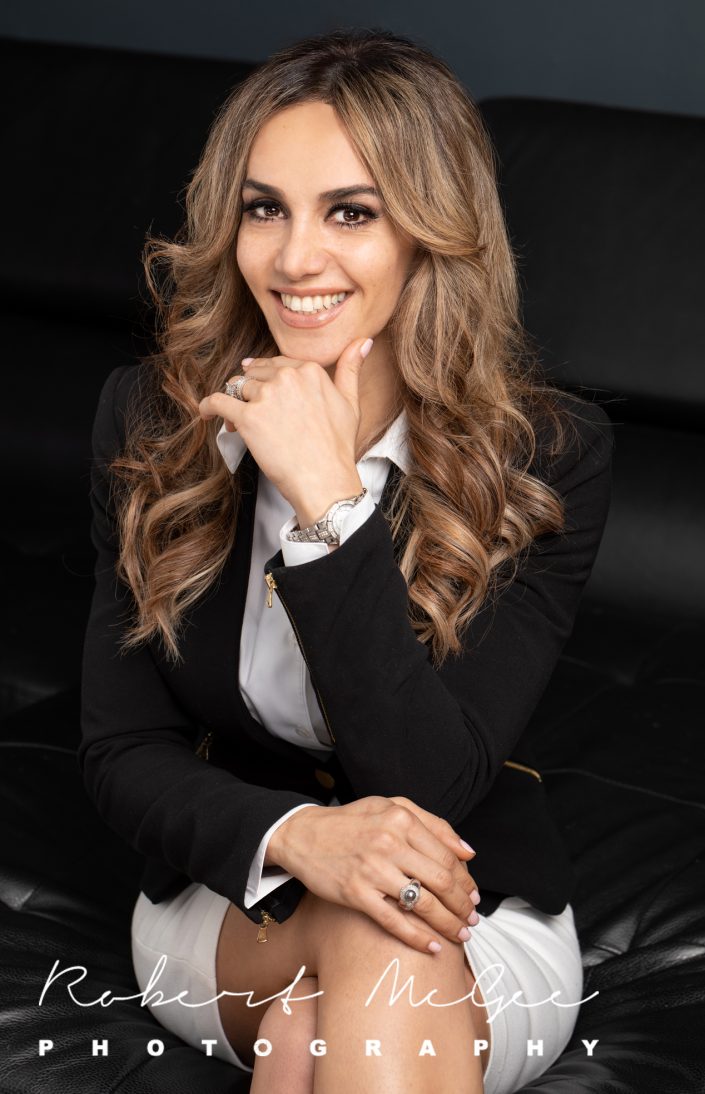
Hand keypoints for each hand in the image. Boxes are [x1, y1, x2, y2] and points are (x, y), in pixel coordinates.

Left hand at [198, 338, 372, 524]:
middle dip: (252, 391)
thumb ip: (351, 368)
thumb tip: (363, 341)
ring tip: (240, 424)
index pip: (277, 364)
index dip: (268, 379)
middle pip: (255, 375)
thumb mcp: (350, 402)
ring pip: (237, 387)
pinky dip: (208, 407)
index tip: (264, 391)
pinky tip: (205, 413)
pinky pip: (217, 402)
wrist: (325, 479)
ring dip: (235, 403)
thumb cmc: (337, 447)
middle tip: (254, 413)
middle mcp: (287, 378)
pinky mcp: (248, 418)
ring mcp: (266, 397)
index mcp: (310, 370)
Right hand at [269, 795, 479, 954]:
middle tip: (472, 920)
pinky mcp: (355, 894)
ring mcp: (372, 870)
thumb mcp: (391, 807)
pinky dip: (418, 938)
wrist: (302, 835)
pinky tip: (432, 947)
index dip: (466, 880)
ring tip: (460, 935)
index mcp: (401, 819)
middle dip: (463, 905)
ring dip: (448, 924)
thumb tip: (468, 852)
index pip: (447, 855)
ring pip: (423, 904)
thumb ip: (432, 824)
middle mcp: (389, 843)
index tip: (474, 895)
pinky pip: (394, 921)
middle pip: (441, 881)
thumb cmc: (352, 822)